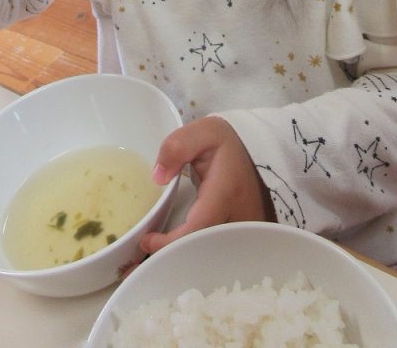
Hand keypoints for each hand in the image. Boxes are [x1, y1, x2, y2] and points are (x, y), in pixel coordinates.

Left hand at [140, 116, 274, 254]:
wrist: (258, 153)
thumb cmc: (227, 144)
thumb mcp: (203, 132)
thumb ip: (178, 147)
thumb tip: (158, 177)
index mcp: (225, 193)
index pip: (199, 227)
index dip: (172, 241)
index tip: (147, 241)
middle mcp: (237, 220)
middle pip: (204, 253)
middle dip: (171, 261)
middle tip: (137, 264)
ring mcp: (242, 233)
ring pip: (210, 258)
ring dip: (181, 262)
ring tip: (148, 263)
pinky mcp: (240, 239)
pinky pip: (215, 254)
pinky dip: (192, 258)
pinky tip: (171, 258)